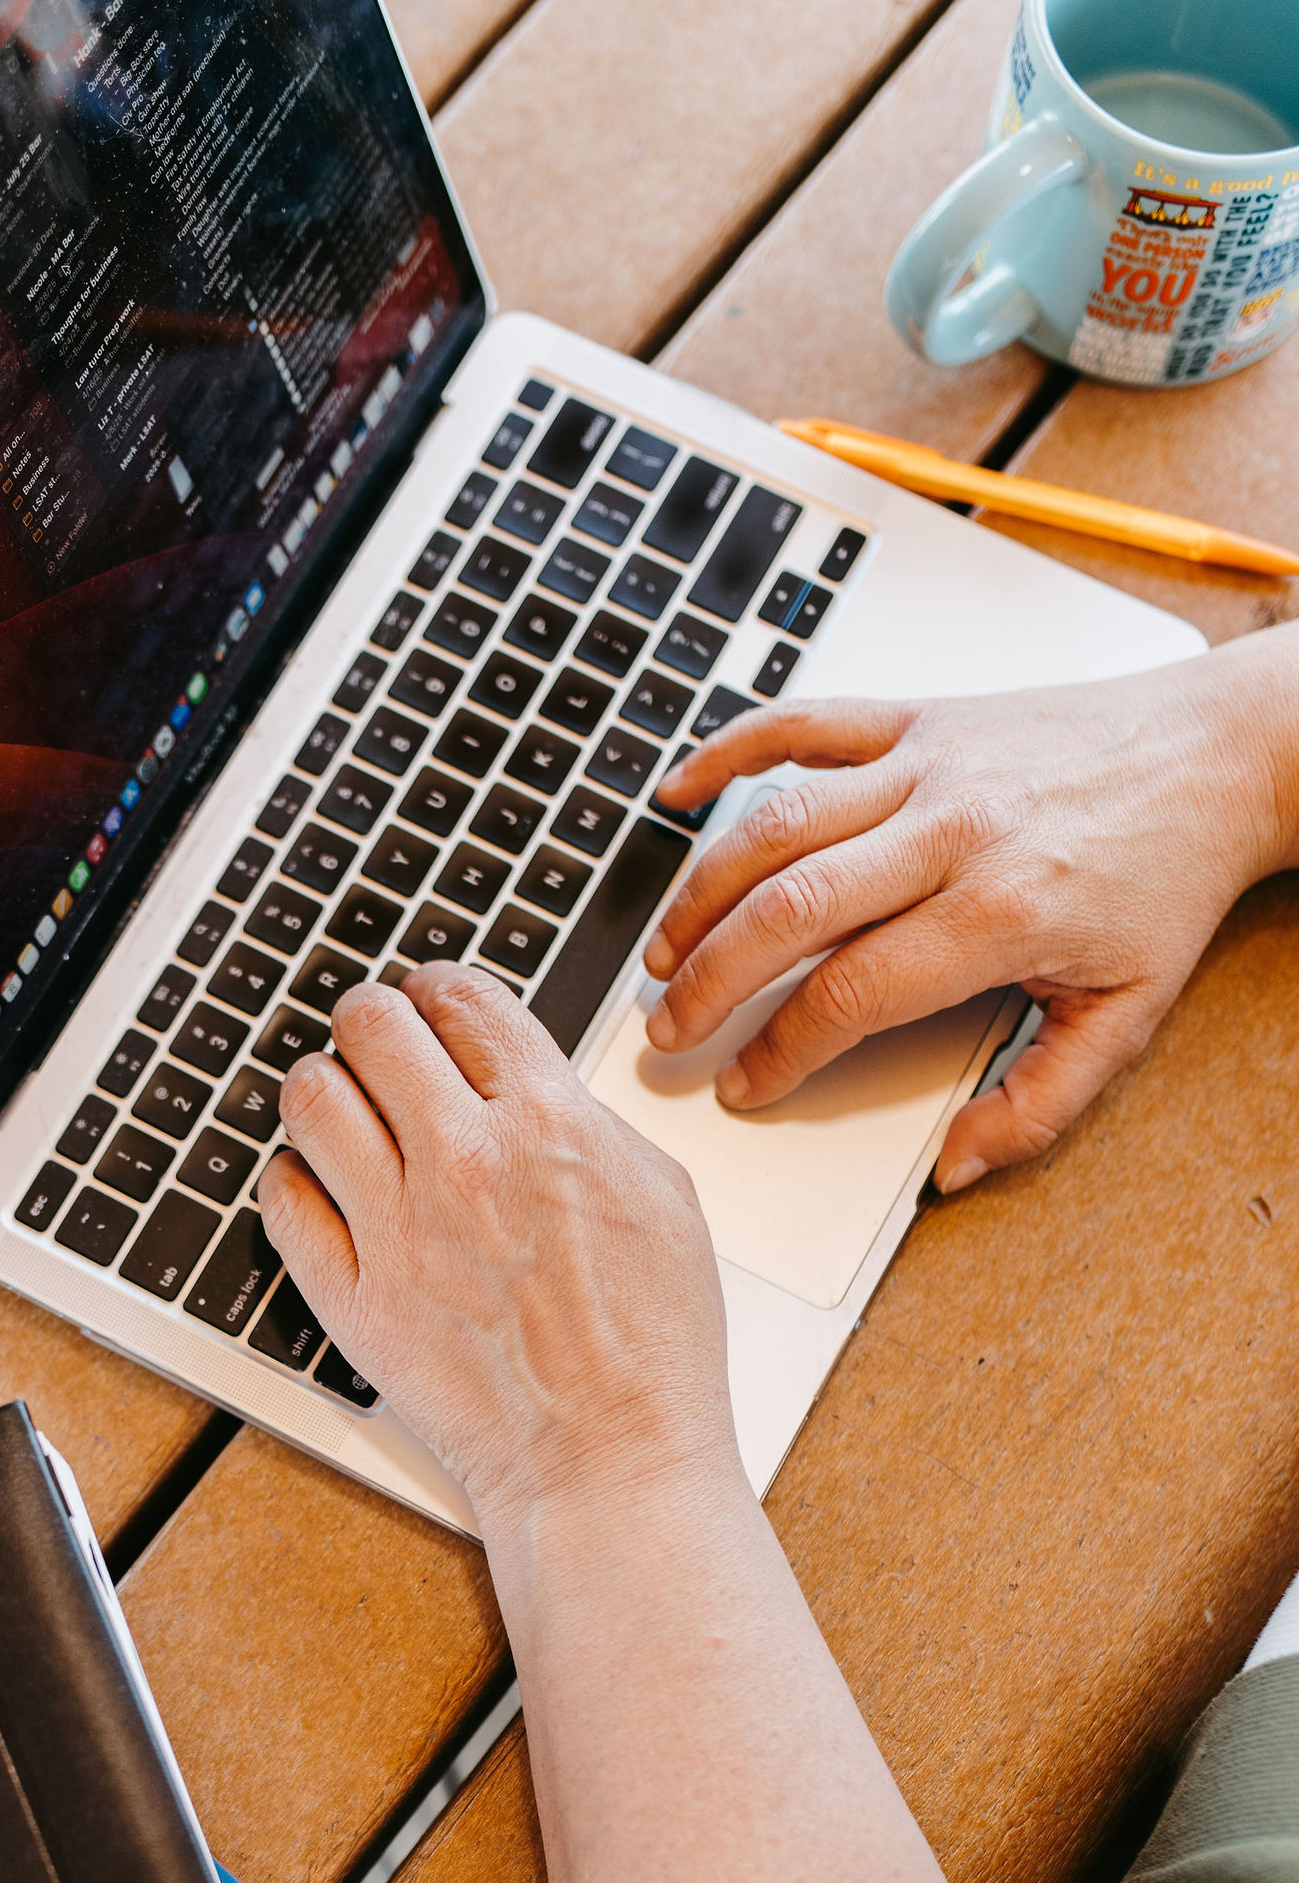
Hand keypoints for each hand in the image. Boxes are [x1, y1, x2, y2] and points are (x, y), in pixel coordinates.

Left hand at [259, 965, 736, 1522]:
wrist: (609, 1460)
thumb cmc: (652, 1347)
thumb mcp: (661, 1194)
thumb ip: (583, 1119)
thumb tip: (526, 1080)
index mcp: (547, 1123)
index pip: (459, 998)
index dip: (438, 991)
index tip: (431, 1006)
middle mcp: (463, 1163)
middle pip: (371, 1026)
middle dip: (373, 1023)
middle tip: (378, 1045)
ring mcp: (397, 1230)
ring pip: (311, 1098)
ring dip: (324, 1089)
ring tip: (343, 1110)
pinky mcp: (353, 1298)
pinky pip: (283, 1201)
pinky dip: (293, 1182)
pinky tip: (321, 1190)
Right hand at [643, 628, 1298, 1189]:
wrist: (1219, 755)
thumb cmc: (1166, 880)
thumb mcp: (1124, 1016)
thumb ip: (1039, 1103)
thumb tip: (957, 1167)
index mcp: (999, 913)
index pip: (850, 993)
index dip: (781, 1051)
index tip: (746, 1086)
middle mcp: (953, 831)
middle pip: (789, 910)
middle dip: (711, 981)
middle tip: (671, 1030)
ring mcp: (929, 763)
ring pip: (777, 825)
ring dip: (702, 891)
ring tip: (663, 952)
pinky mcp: (920, 715)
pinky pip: (804, 722)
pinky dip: (729, 751)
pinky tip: (677, 793)